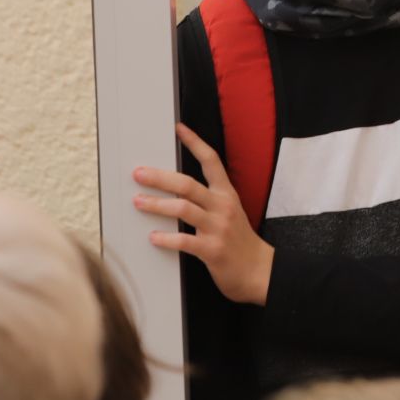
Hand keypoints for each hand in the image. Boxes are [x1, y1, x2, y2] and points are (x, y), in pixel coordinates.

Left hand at [134, 123, 274, 305]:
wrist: (261, 271)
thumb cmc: (240, 242)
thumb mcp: (230, 213)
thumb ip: (208, 201)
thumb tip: (176, 191)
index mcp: (227, 194)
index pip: (211, 161)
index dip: (195, 143)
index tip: (179, 128)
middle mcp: (223, 207)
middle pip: (188, 185)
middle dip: (160, 178)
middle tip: (139, 173)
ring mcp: (218, 228)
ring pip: (183, 209)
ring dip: (157, 205)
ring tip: (139, 202)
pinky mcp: (212, 250)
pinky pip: (184, 241)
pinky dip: (166, 239)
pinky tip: (153, 238)